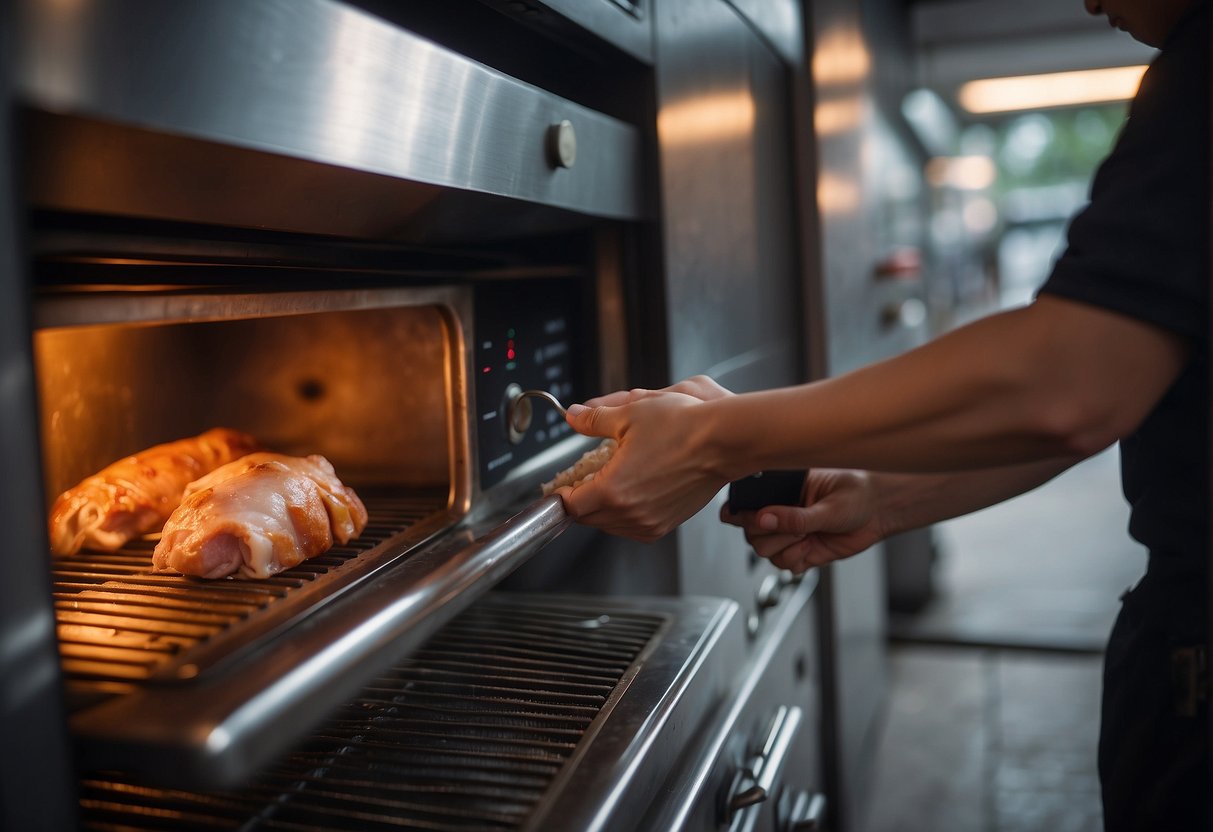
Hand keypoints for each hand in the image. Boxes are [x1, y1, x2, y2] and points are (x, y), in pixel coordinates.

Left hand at [556, 376, 732, 541]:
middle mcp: (631, 514)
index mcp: (613, 491)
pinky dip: (626, 513)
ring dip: (603, 508)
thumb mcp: (628, 415)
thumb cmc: (683, 427)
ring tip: (607, 482)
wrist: (724, 441)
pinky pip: (634, 526)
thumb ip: (593, 419)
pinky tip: (631, 490)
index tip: (561, 484)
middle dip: (580, 500)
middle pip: (588, 518)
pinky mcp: (667, 524)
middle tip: (581, 480)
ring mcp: (650, 523)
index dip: (562, 493)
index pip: (571, 505)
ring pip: (611, 524)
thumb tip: (573, 416)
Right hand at [720, 469, 887, 571]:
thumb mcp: (828, 506)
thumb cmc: (857, 495)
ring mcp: (788, 532)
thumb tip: (765, 518)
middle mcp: (780, 511)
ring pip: (764, 551)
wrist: (879, 512)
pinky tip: (812, 547)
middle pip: (751, 533)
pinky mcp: (799, 551)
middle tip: (797, 529)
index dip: (742, 515)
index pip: (745, 503)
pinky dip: (797, 560)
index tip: (758, 520)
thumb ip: (796, 516)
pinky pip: (783, 564)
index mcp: (780, 489)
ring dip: (786, 548)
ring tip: (808, 537)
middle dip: (772, 535)